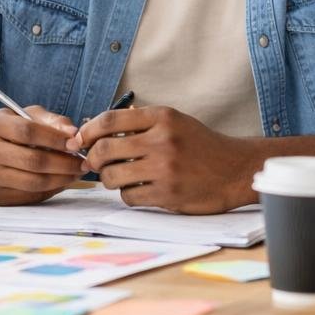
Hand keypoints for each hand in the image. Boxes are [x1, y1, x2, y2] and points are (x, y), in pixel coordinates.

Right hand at [0, 106, 84, 205]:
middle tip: (83, 163)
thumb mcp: (26, 117)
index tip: (76, 143)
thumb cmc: (9, 134)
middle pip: (33, 161)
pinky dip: (50, 190)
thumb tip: (73, 133)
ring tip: (76, 173)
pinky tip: (61, 182)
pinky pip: (29, 196)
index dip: (55, 138)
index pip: (28, 132)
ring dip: (61, 179)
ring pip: (33, 182)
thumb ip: (51, 120)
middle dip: (64, 163)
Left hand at [69, 106, 252, 213]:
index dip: (88, 130)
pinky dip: (127, 194)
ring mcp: (165, 169)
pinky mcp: (167, 195)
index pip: (110, 120)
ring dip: (108, 179)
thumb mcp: (175, 121)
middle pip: (104, 149)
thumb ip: (140, 122)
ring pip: (112, 177)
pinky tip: (139, 189)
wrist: (234, 170)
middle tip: (92, 163)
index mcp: (162, 118)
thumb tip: (95, 127)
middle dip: (92, 158)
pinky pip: (129, 197)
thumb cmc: (200, 145)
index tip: (80, 139)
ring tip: (119, 176)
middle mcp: (162, 141)